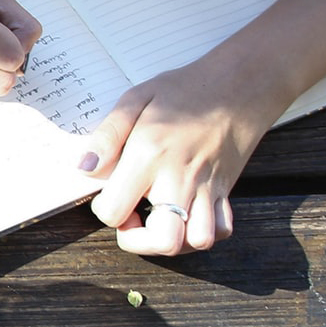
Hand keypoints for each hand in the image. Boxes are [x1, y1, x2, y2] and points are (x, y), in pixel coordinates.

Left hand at [82, 50, 283, 256]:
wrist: (239, 84)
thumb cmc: (185, 90)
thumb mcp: (136, 98)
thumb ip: (107, 135)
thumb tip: (85, 168)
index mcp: (149, 155)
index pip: (115, 211)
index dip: (104, 211)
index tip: (108, 195)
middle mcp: (180, 177)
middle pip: (164, 240)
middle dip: (139, 242)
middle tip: (133, 218)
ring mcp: (207, 187)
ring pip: (197, 241)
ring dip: (173, 241)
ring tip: (159, 220)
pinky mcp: (225, 191)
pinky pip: (220, 230)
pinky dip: (203, 233)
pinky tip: (186, 216)